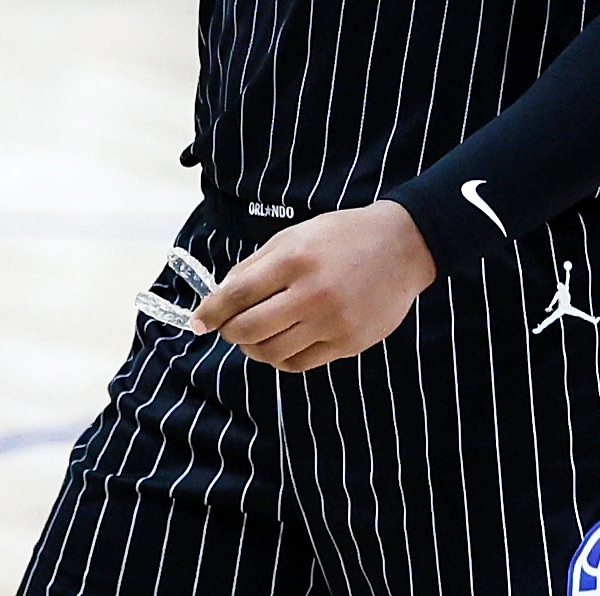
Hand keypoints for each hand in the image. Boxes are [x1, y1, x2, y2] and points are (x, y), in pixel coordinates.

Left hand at [187, 201, 436, 371]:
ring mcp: (332, 322)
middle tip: (226, 329)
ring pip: (272, 352)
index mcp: (292, 259)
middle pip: (250, 329)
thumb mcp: (293, 236)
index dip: (211, 311)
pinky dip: (280, 358)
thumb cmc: (342, 236)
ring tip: (251, 338)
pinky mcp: (349, 343)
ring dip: (252, 349)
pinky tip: (278, 345)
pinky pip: (300, 363)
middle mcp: (311, 293)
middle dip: (229, 333)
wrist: (402, 246)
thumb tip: (222, 295)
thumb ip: (256, 265)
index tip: (197, 322)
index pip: (237, 293)